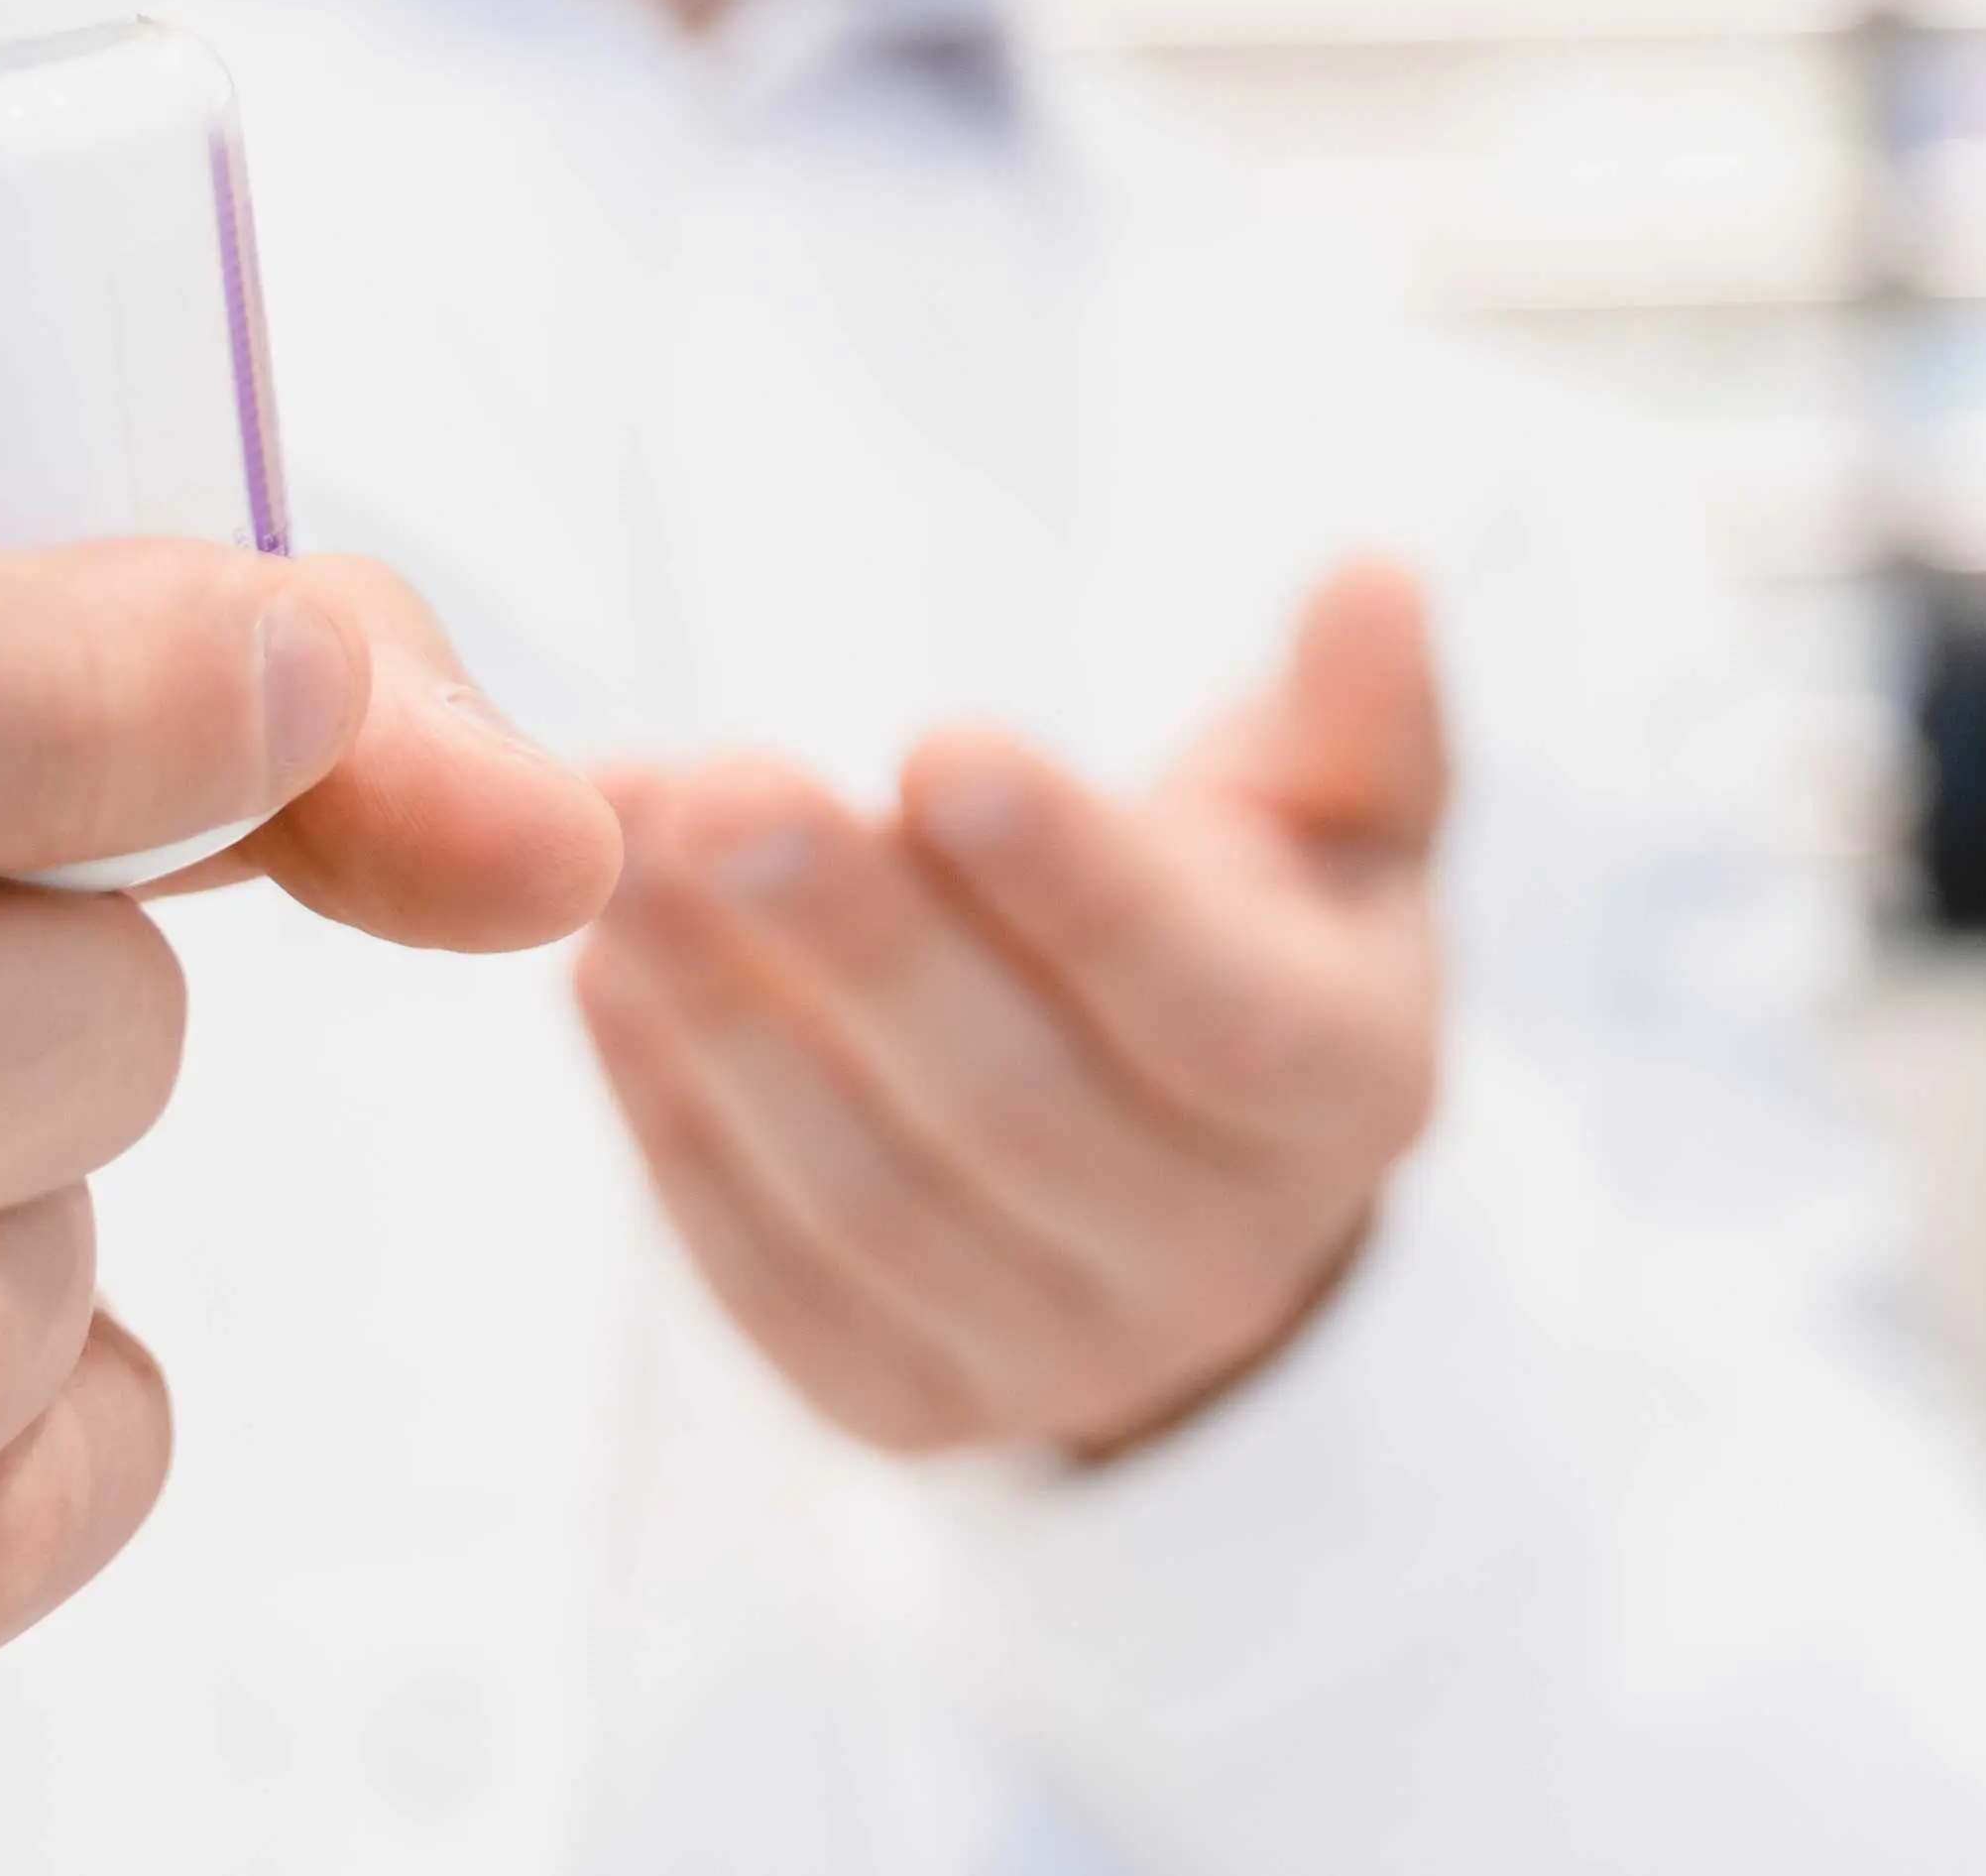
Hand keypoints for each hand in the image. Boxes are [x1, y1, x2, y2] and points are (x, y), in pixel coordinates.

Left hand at [573, 559, 1447, 1462]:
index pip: (1214, 1009)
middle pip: (1016, 1108)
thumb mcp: (1341, 812)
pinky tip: (611, 979)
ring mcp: (1062, 1356)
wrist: (1199, 1178)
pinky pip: (776, 1287)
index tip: (939, 740)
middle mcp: (1225, 1258)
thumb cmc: (1257, 930)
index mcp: (1351, 1091)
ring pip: (875, 1204)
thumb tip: (1374, 576)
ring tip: (622, 853)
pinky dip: (675, 1135)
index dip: (1075, 885)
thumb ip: (1350, 706)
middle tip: (718, 784)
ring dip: (727, 1022)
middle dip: (853, 939)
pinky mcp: (910, 1408)